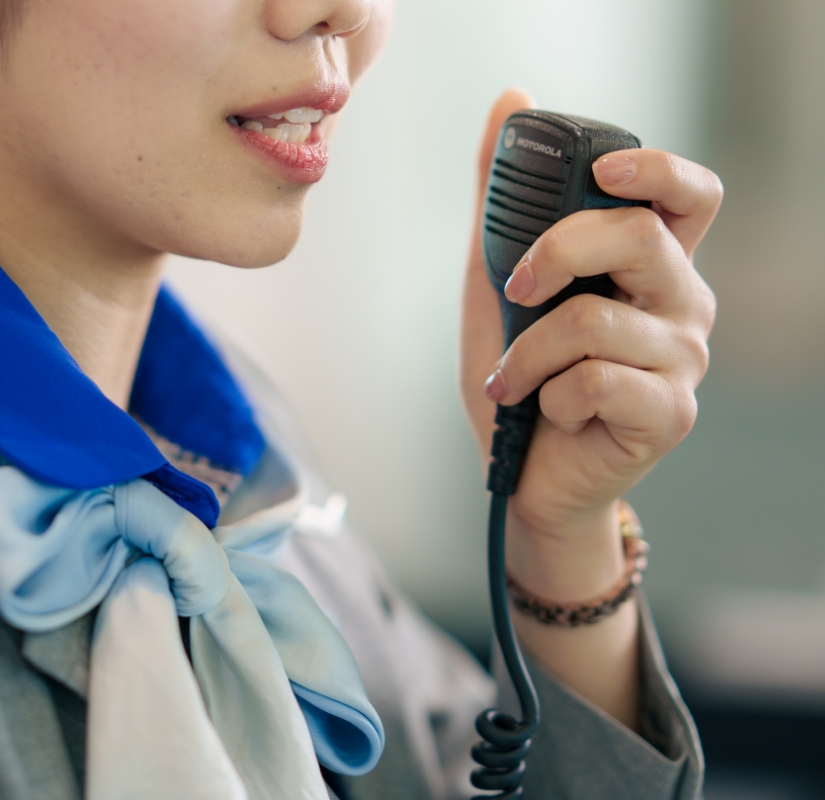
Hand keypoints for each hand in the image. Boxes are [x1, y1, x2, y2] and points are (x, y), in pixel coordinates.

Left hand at [460, 89, 719, 598]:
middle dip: (558, 253)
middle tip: (513, 288)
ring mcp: (683, 360)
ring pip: (596, 321)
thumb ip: (505, 200)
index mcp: (650, 265)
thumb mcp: (497, 280)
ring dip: (527, 352)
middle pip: (641, 238)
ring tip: (511, 380)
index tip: (599, 172)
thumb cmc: (519, 377)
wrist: (518, 474)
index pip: (689, 196)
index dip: (656, 170)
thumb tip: (511, 99)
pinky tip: (549, 412)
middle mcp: (681, 304)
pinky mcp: (670, 413)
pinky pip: (596, 381)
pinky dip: (548, 395)